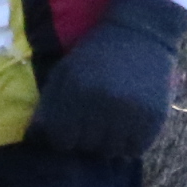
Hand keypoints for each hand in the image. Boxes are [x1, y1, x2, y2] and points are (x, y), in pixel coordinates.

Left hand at [27, 0, 186, 158]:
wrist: (140, 33)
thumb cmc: (95, 55)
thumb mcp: (65, 72)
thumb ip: (48, 105)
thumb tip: (33, 140)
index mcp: (77, 90)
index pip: (61, 140)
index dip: (64, 135)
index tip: (72, 124)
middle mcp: (103, 103)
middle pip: (86, 147)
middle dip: (86, 138)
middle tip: (95, 117)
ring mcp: (131, 112)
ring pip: (110, 152)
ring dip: (108, 142)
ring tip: (112, 120)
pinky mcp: (154, 118)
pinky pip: (134, 150)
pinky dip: (129, 143)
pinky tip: (128, 123)